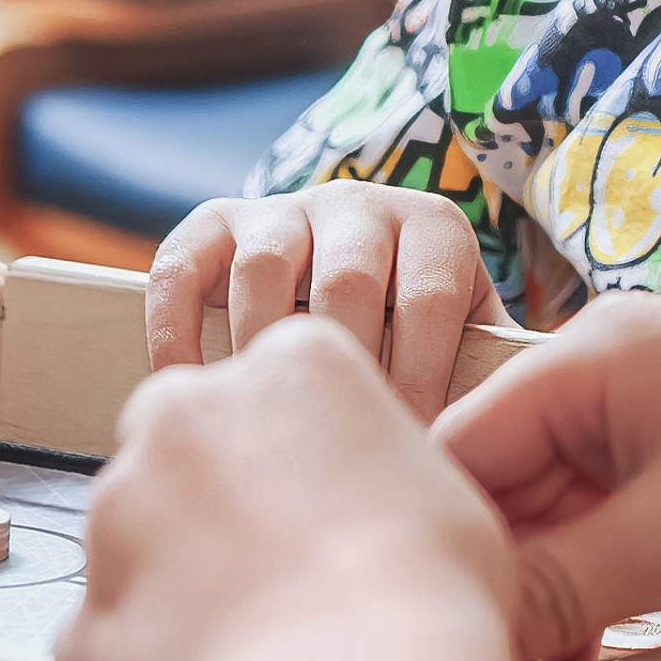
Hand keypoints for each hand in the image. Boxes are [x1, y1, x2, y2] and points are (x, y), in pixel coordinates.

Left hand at [58, 319, 537, 660]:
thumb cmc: (420, 588)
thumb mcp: (442, 482)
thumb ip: (377, 464)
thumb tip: (375, 501)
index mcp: (291, 361)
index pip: (279, 381)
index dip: (302, 445)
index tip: (324, 494)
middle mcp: (191, 411)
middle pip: (189, 435)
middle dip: (217, 487)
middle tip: (280, 557)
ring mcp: (122, 506)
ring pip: (140, 528)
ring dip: (180, 571)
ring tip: (259, 632)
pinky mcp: (84, 611)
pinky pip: (112, 630)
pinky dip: (150, 658)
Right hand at [147, 180, 512, 417]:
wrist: (360, 281)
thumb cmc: (421, 344)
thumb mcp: (469, 343)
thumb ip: (483, 382)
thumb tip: (481, 456)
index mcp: (433, 230)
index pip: (430, 296)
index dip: (418, 378)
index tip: (405, 451)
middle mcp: (360, 204)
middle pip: (346, 279)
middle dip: (341, 372)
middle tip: (331, 451)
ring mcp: (285, 208)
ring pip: (265, 265)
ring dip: (259, 349)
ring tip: (259, 424)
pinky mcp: (216, 222)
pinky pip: (183, 262)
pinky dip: (176, 324)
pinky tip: (182, 386)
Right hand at [438, 291, 660, 660]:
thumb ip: (549, 585)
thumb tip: (464, 627)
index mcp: (598, 347)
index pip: (470, 435)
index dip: (444, 530)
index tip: (426, 617)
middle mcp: (620, 360)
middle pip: (510, 468)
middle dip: (501, 560)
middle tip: (487, 654)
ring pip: (560, 498)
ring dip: (550, 578)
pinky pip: (613, 510)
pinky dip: (598, 572)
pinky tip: (586, 643)